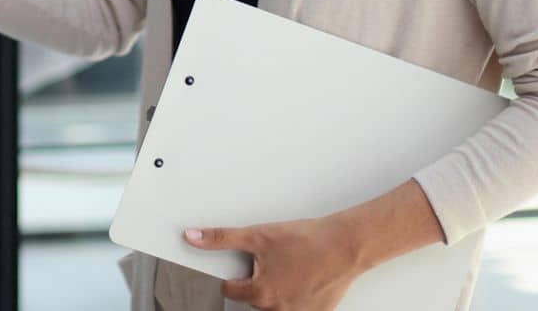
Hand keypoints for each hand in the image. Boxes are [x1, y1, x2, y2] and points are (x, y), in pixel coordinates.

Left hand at [184, 215, 361, 309]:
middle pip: (254, 297)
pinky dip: (296, 295)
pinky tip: (303, 278)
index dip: (234, 273)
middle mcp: (277, 310)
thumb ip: (221, 238)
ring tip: (289, 267)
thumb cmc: (306, 240)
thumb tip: (193, 238)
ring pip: (274, 304)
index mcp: (260, 293)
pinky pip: (297, 308)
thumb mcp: (257, 234)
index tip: (245, 263)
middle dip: (258, 280)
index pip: (230, 290)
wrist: (344, 245)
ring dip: (276, 289)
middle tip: (272, 259)